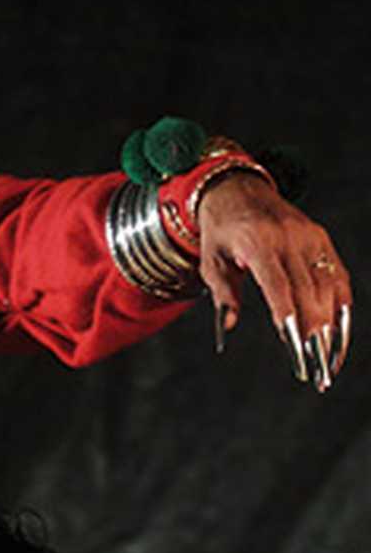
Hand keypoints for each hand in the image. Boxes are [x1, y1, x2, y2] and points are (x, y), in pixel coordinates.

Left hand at [198, 173, 352, 390]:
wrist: (237, 189)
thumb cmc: (221, 230)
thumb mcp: (210, 259)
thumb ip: (222, 292)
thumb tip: (228, 325)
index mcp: (257, 241)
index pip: (278, 284)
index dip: (288, 314)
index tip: (293, 342)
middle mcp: (289, 238)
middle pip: (308, 290)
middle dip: (312, 330)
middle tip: (313, 363)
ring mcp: (310, 237)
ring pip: (328, 286)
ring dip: (330, 324)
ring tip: (326, 357)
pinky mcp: (322, 239)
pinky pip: (338, 276)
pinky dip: (341, 306)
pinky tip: (338, 331)